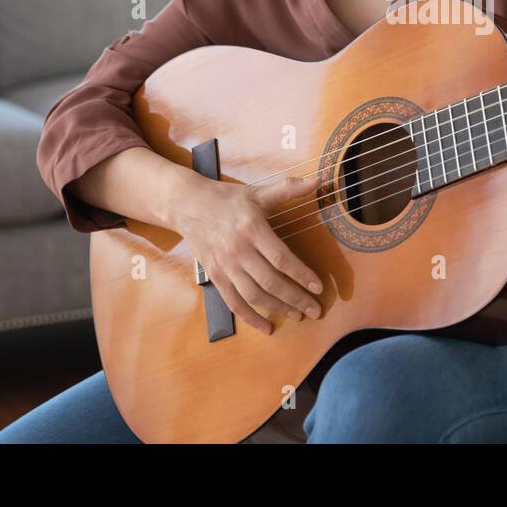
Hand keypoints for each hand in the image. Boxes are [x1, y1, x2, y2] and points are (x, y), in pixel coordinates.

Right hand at [172, 172, 326, 335]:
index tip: (318, 287)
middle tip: (315, 310)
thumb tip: (318, 180)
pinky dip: (250, 317)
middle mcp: (238, 250)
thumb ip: (289, 190)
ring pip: (254, 295)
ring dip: (277, 309)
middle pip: (271, 281)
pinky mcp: (215, 276)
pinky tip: (267, 327)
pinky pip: (234, 302)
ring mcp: (225, 266)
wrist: (187, 205)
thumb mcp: (258, 192)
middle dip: (295, 298)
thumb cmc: (228, 199)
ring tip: (298, 315)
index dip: (301, 274)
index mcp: (252, 229)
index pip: (281, 258)